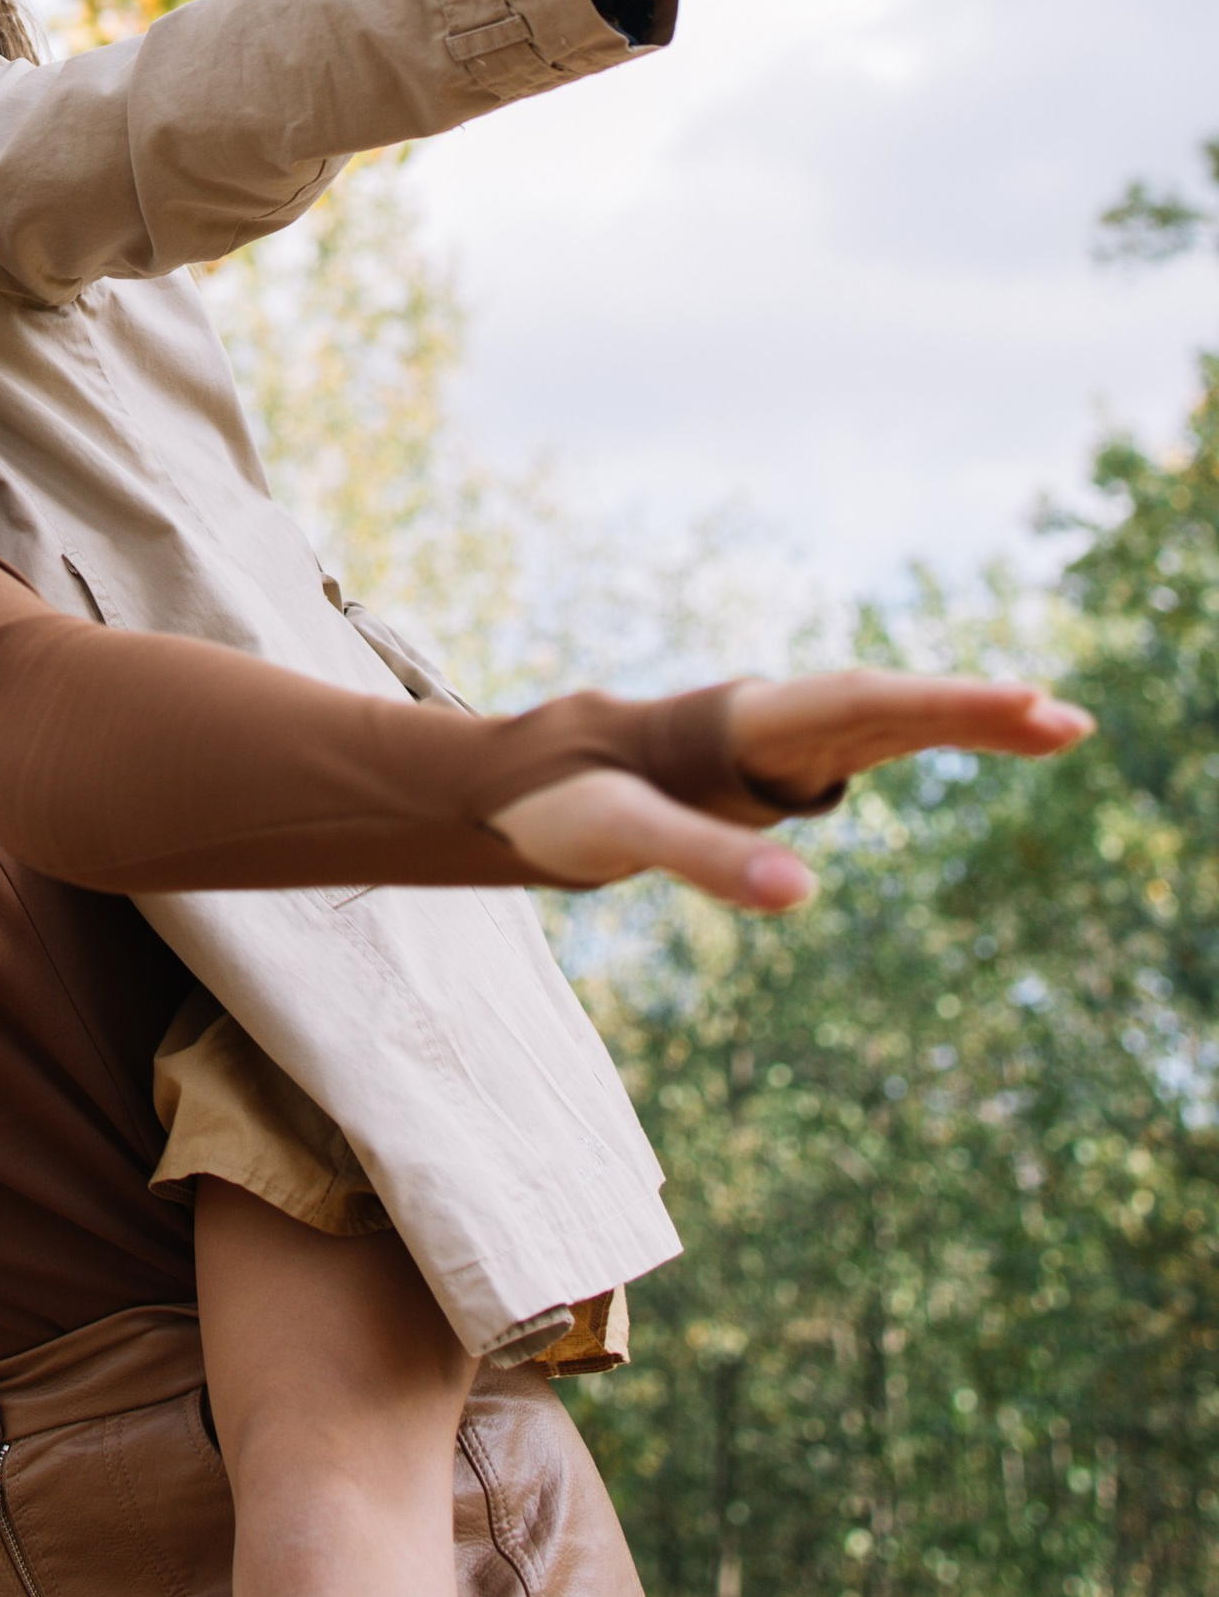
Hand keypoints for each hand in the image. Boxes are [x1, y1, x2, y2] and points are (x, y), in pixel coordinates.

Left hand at [492, 668, 1089, 910]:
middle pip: (893, 703)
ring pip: (894, 717)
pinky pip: (877, 740)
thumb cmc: (563, 801)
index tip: (1018, 704)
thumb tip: (803, 893)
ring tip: (1063, 727)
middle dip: (979, 709)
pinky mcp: (786, 764)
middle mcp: (772, 719)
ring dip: (973, 718)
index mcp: (739, 724)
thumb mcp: (619, 834)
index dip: (941, 706)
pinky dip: (936, 734)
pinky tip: (994, 735)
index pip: (860, 705)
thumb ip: (704, 859)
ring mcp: (784, 738)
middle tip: (1070, 721)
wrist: (527, 778)